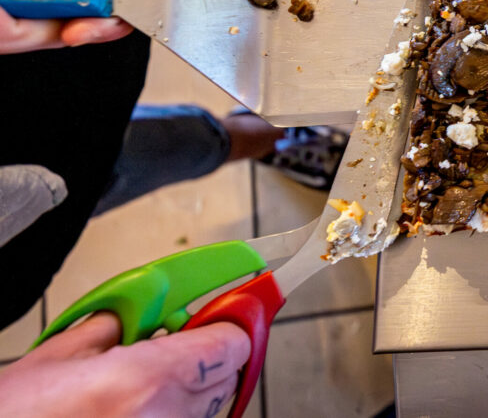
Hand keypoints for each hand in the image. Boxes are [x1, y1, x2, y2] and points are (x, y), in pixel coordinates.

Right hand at [0, 312, 249, 417]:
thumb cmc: (10, 415)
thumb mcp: (56, 356)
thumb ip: (112, 328)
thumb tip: (140, 317)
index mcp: (145, 381)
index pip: (231, 344)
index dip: (228, 325)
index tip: (224, 313)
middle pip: (226, 378)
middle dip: (208, 357)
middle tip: (175, 346)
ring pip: (206, 411)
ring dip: (189, 393)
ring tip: (140, 388)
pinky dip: (171, 415)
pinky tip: (130, 410)